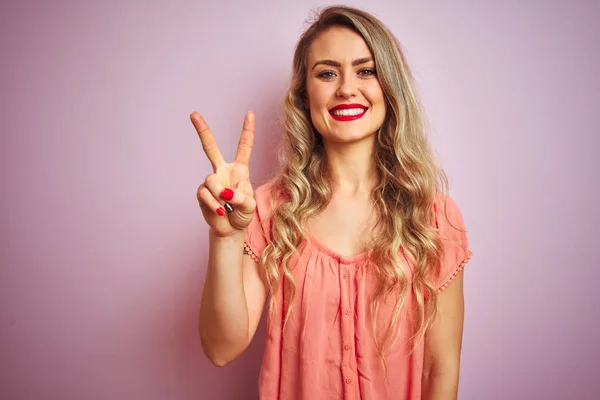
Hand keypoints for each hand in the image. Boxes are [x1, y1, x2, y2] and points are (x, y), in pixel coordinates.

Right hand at [190, 111, 256, 236]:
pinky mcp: (202, 192)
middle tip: (193, 113)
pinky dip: (214, 205)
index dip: (247, 130)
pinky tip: (220, 212)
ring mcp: (211, 181)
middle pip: (210, 148)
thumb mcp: (250, 206)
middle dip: (202, 131)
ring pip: (211, 181)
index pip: (244, 147)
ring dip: (220, 196)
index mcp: (239, 169)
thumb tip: (225, 192)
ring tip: (226, 207)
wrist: (230, 229)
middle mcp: (223, 171)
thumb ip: (242, 197)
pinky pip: (205, 194)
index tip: (250, 113)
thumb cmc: (243, 214)